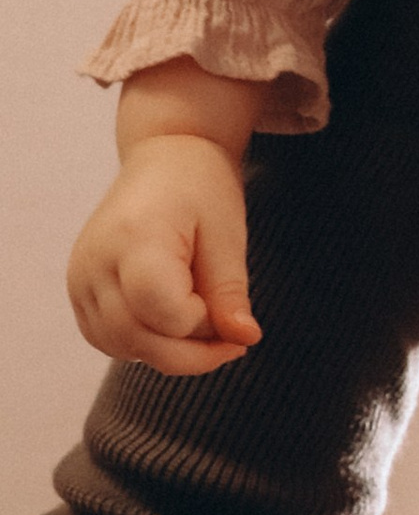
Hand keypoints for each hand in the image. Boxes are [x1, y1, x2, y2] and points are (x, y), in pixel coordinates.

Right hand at [67, 128, 257, 375]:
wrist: (163, 161)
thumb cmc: (200, 190)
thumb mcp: (228, 236)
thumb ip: (230, 293)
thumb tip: (243, 339)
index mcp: (135, 238)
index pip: (163, 313)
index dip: (201, 323)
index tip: (222, 301)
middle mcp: (95, 262)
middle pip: (138, 339)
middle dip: (192, 353)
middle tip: (231, 338)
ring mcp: (80, 279)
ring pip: (122, 347)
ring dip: (170, 352)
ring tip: (202, 321)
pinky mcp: (78, 291)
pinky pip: (108, 340)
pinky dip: (145, 344)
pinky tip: (174, 323)